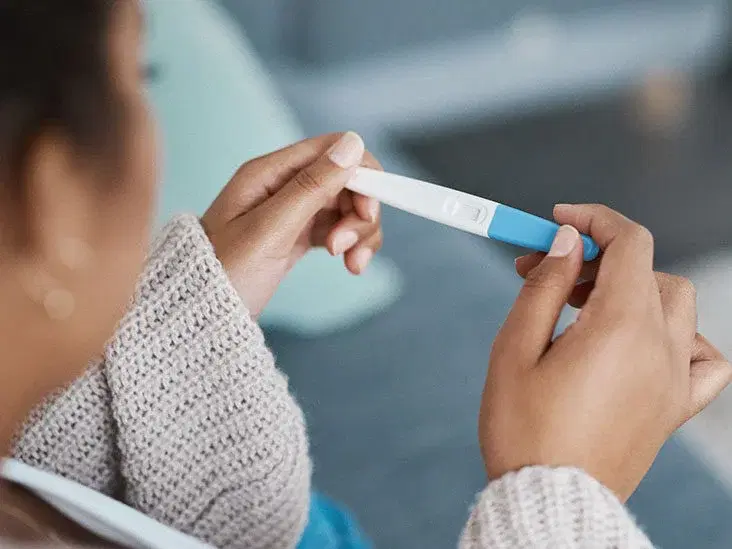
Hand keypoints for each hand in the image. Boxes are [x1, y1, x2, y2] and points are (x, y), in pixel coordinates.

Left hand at [202, 132, 382, 316]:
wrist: (198, 317)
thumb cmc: (224, 274)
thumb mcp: (270, 229)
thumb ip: (311, 186)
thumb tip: (352, 144)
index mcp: (269, 173)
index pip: (333, 149)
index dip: (361, 176)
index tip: (366, 213)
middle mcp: (282, 185)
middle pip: (345, 180)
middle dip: (360, 213)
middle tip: (348, 249)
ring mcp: (290, 211)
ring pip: (346, 207)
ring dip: (359, 233)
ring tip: (351, 264)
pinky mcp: (296, 236)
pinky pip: (337, 228)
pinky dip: (351, 244)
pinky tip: (350, 265)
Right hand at [480, 204, 731, 500]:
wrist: (549, 500)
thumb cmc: (524, 430)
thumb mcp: (515, 348)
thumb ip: (545, 286)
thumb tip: (569, 241)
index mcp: (620, 328)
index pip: (629, 242)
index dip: (593, 219)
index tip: (559, 220)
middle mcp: (659, 348)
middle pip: (645, 269)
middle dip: (595, 259)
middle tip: (547, 271)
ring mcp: (674, 378)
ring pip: (675, 302)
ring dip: (633, 289)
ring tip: (584, 307)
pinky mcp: (674, 406)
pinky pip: (703, 356)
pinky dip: (679, 335)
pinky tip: (644, 342)